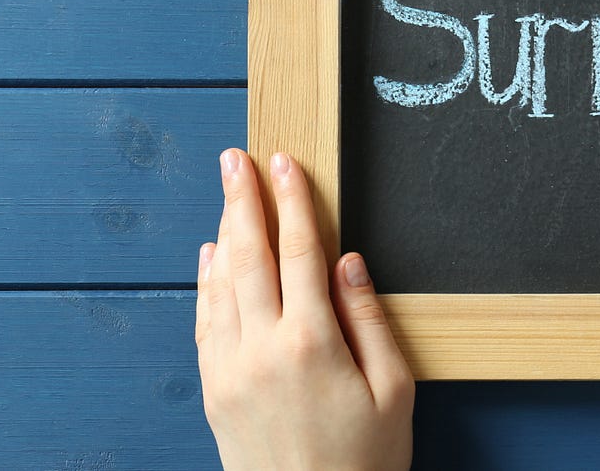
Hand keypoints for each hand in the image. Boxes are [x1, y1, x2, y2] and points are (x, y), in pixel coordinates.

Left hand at [195, 149, 414, 470]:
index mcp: (313, 342)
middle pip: (249, 254)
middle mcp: (262, 348)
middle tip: (237, 159)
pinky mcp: (215, 390)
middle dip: (244, 200)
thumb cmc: (364, 461)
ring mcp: (231, 369)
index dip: (294, 201)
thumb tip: (348, 263)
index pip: (300, 251)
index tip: (287, 164)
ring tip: (227, 194)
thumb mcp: (394, 390)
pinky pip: (205, 320)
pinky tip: (212, 258)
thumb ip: (370, 320)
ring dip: (224, 232)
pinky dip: (206, 281)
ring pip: (220, 282)